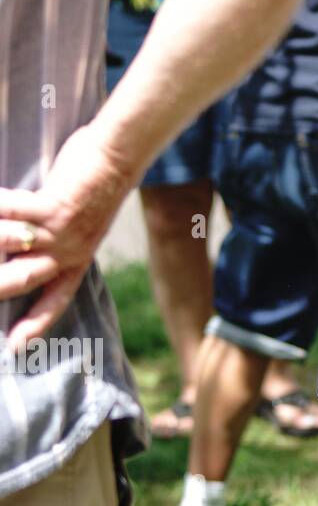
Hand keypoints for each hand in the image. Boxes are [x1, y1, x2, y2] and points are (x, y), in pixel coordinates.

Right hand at [0, 125, 136, 352]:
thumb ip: (54, 241)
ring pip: (8, 247)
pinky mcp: (54, 207)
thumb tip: (24, 245)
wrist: (119, 156)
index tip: (14, 348)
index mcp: (78, 260)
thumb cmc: (95, 187)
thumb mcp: (82, 224)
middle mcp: (70, 253)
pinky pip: (11, 212)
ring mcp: (62, 232)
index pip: (55, 300)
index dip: (35, 324)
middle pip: (21, 282)